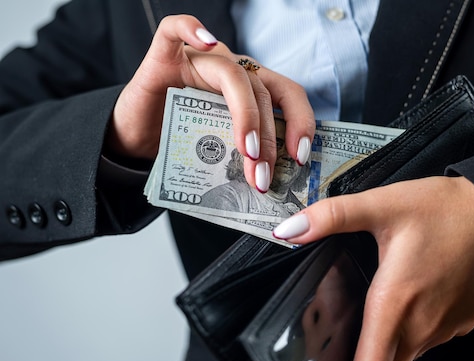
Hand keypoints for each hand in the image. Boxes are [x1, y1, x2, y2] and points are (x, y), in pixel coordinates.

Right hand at [108, 15, 314, 190]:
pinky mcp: (164, 56)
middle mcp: (231, 70)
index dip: (300, 122)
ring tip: (247, 152)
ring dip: (246, 117)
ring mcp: (199, 61)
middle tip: (262, 175)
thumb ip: (246, 155)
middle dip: (268, 139)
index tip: (300, 157)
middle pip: (264, 92)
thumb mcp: (222, 151)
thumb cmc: (179, 143)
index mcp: (251, 90)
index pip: (287, 96)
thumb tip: (274, 183)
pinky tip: (206, 42)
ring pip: (234, 75)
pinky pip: (176, 29)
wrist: (137, 139)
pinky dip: (192, 29)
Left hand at [273, 176, 473, 360]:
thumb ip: (332, 217)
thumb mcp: (384, 204)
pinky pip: (428, 340)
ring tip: (370, 325)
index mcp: (396, 302)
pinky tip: (405, 305)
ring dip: (386, 352)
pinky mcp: (461, 323)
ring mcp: (444, 329)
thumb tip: (290, 230)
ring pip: (406, 357)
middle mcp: (421, 325)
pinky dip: (411, 334)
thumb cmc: (449, 211)